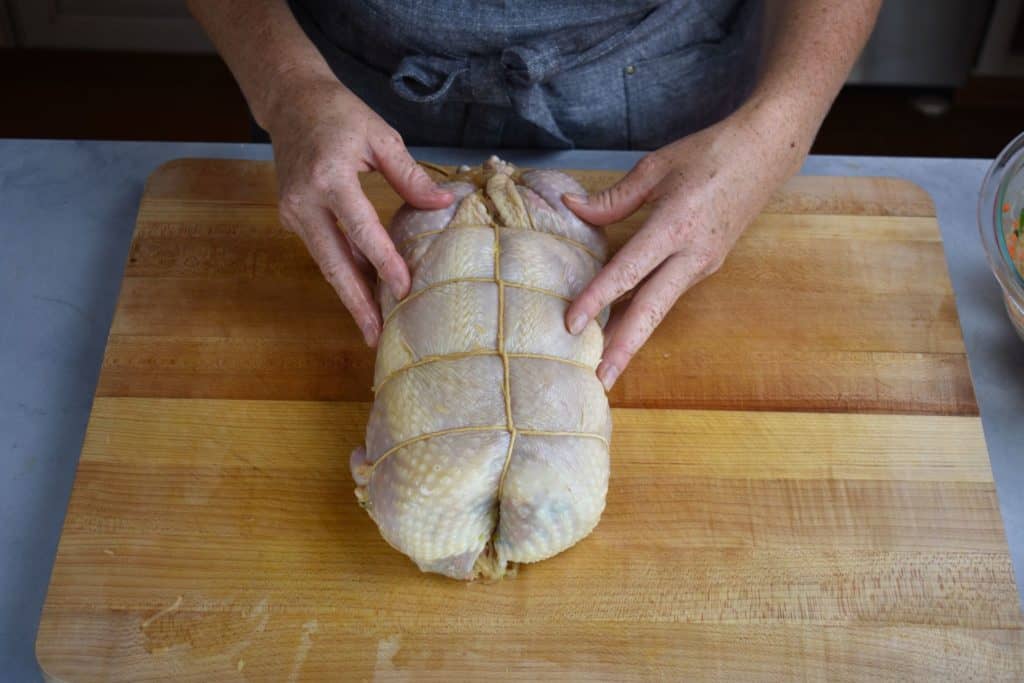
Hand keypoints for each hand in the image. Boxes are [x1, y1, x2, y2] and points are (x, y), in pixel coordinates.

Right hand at [265, 75, 453, 344]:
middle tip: (377, 336)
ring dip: (351, 296)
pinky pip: (324, 252)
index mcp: (329, 177)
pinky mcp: (293, 218)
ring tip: (373, 328)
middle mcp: (305, 201)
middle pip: (334, 263)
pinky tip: (365, 295)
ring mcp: (294, 213)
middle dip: (357, 303)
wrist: (290, 101)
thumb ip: (409, 175)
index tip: (403, 290)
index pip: (360, 229)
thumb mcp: (381, 137)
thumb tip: (442, 202)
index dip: (383, 262)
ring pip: (327, 264)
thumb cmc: (339, 114)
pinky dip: (345, 273)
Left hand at [563, 105, 807, 389]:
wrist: (767, 153)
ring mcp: (702, 265)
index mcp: (675, 225)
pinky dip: (644, 315)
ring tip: (605, 367)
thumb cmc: (710, 154)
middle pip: (651, 310)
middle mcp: (691, 255)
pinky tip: (622, 330)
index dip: (598, 299)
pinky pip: (668, 295)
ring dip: (633, 338)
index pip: (628, 271)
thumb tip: (571, 208)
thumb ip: (613, 198)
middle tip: (600, 381)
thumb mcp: (656, 167)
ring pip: (660, 309)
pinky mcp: (706, 266)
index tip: (572, 323)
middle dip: (624, 348)